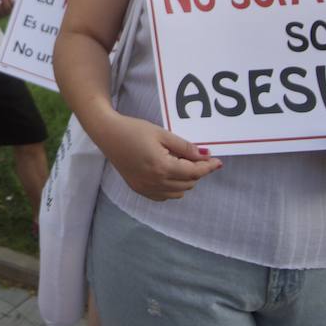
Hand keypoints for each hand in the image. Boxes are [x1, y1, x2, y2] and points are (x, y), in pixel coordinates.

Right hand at [97, 113, 221, 200]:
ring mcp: (146, 188)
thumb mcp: (162, 134)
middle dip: (196, 172)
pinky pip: (164, 196)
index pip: (194, 173)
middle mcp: (155, 182)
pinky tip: (168, 173)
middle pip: (188, 184)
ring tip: (180, 163)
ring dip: (185, 181)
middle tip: (195, 156)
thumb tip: (205, 156)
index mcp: (162, 167)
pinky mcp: (138, 189)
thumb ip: (185, 147)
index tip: (217, 162)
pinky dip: (172, 188)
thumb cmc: (134, 130)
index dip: (208, 167)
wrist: (108, 134)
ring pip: (178, 193)